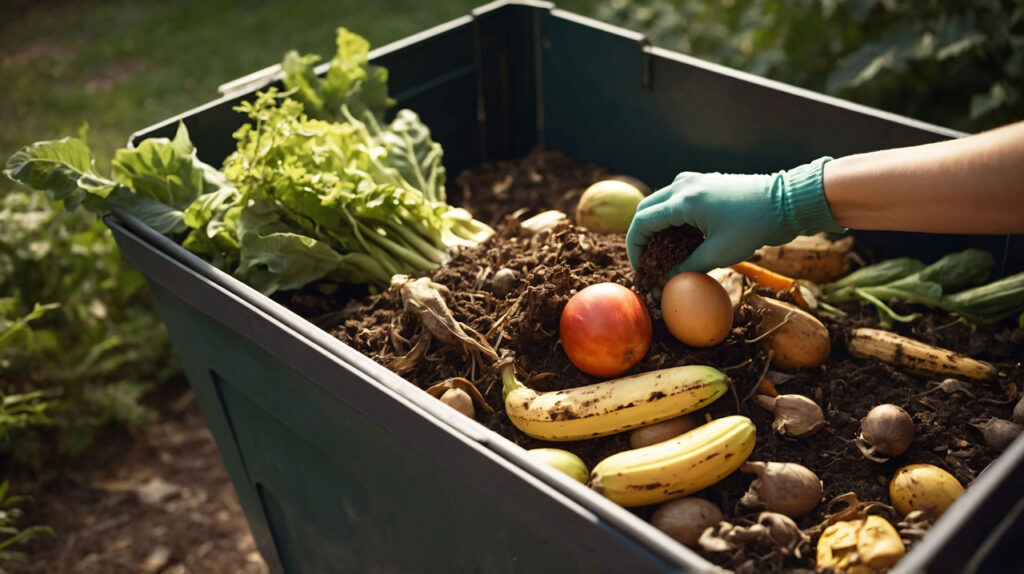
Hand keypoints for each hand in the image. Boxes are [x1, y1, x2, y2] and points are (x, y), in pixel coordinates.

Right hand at [626, 157, 843, 276]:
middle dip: (642, 239)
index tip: (640, 270)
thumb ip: (686, 268)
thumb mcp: (718, 254)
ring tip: (663, 256)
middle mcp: (682, 185)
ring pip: (659, 206)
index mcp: (682, 200)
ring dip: (656, 230)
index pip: (642, 223)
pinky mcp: (702, 183)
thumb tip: (664, 285)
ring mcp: (692, 181)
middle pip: (645, 212)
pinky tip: (680, 241)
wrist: (786, 201)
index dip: (635, 249)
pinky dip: (671, 221)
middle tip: (647, 264)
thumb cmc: (754, 227)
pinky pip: (674, 202)